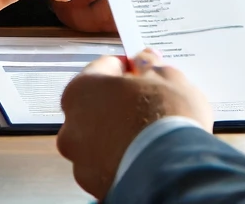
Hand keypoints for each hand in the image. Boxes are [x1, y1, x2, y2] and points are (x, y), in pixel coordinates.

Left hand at [58, 50, 211, 199]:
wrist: (172, 169)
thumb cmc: (166, 119)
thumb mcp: (167, 77)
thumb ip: (150, 65)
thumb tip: (144, 59)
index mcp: (82, 89)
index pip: (103, 67)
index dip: (127, 67)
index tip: (142, 72)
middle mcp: (72, 124)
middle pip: (95, 105)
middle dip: (118, 102)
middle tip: (148, 104)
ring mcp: (80, 158)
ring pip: (97, 139)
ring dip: (116, 134)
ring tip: (147, 135)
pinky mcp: (92, 184)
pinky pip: (105, 165)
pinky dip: (119, 160)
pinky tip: (143, 156)